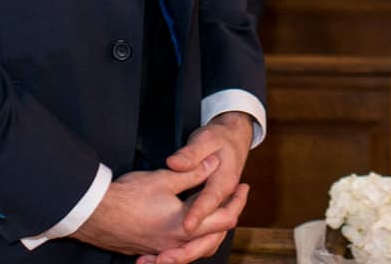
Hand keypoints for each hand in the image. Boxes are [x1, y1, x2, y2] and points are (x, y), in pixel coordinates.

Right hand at [74, 156, 243, 260]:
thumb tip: (215, 163)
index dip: (238, 201)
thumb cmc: (128, 196)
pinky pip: (180, 249)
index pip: (225, 219)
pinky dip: (191, 239)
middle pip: (215, 238)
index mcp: (185, 226)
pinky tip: (187, 226)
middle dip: (228, 216)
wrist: (94, 214)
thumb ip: (193, 172)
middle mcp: (177, 243)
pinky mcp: (151, 248)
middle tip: (236, 198)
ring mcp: (163, 248)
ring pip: (197, 246)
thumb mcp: (165, 178)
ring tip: (217, 212)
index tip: (244, 186)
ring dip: (210, 231)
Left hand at [158, 112, 253, 253]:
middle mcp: (221, 202)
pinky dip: (181, 251)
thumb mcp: (205, 140)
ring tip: (156, 261)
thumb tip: (176, 163)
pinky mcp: (206, 214)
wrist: (234, 138)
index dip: (198, 214)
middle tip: (162, 259)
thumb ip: (190, 155)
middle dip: (185, 251)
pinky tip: (157, 256)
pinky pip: (197, 241)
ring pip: (204, 243)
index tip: (185, 226)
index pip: (211, 202)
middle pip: (211, 236)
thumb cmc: (220, 139)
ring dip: (182, 255)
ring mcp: (215, 211)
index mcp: (223, 183)